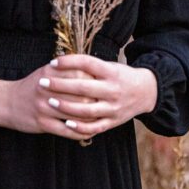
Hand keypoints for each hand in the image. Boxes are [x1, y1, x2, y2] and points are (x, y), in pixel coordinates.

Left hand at [34, 53, 157, 138]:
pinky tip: (66, 123)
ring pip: (87, 110)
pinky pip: (95, 127)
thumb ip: (89, 66)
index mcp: (111, 72)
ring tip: (49, 101)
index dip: (69, 62)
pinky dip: (80, 127)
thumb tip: (61, 61)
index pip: (87, 63)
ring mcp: (113, 107)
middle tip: (42, 82)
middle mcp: (113, 90)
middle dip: (60, 85)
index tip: (52, 63)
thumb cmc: (120, 76)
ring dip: (66, 106)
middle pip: (83, 87)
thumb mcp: (109, 66)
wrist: (147, 92)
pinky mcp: (114, 121)